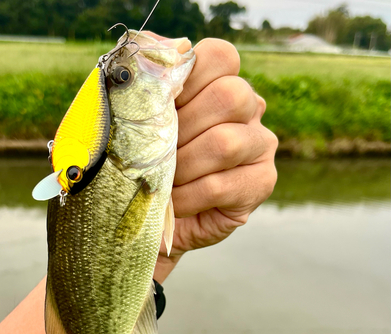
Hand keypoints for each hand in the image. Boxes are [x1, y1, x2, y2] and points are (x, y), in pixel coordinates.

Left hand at [154, 38, 277, 282]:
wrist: (158, 218)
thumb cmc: (149, 166)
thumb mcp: (141, 124)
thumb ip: (150, 85)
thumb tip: (157, 46)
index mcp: (221, 83)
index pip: (220, 56)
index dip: (186, 77)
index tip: (158, 108)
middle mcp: (250, 108)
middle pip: (229, 95)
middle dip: (182, 128)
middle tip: (157, 153)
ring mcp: (261, 144)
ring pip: (225, 143)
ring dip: (182, 167)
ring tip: (163, 182)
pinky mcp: (262, 182)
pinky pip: (219, 185)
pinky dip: (186, 197)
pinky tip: (173, 204)